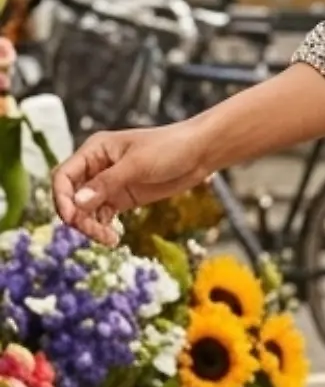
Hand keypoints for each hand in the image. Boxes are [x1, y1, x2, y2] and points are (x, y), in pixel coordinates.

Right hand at [52, 121, 214, 246]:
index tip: (71, 217)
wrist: (199, 152)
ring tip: (108, 238)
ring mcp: (108, 184)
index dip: (61, 198)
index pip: (64, 175)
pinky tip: (113, 238)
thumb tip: (78, 203)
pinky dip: (102, 228)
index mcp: (95, 150)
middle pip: (71, 196)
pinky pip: (101, 216)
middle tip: (94, 232)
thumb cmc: (169, 147)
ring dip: (90, 226)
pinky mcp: (121, 197)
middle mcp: (97, 167)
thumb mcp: (137, 164)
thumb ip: (107, 183)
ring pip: (85, 210)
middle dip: (77, 216)